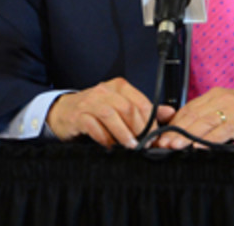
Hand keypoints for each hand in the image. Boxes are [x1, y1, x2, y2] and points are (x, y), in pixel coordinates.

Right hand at [45, 77, 173, 147]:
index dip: (150, 122)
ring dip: (123, 134)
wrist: (64, 113)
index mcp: (118, 87)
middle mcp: (104, 91)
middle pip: (128, 109)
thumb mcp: (121, 107)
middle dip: (139, 130)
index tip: (153, 137)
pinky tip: (110, 146)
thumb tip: (169, 113)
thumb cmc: (95, 111)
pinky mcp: (78, 115)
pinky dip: (105, 138)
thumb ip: (144, 110)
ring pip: (111, 115)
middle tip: (143, 144)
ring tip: (130, 147)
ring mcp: (90, 101)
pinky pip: (94, 126)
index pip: (141, 102)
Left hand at [152, 88, 233, 148]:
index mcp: (216, 96)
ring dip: (187, 135)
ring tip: (174, 146)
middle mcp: (222, 98)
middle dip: (175, 131)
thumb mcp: (232, 113)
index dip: (172, 124)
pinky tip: (199, 147)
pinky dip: (209, 139)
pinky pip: (223, 130)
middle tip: (161, 144)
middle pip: (192, 115)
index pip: (188, 109)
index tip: (160, 137)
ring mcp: (233, 108)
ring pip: (204, 122)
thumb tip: (188, 134)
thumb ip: (212, 120)